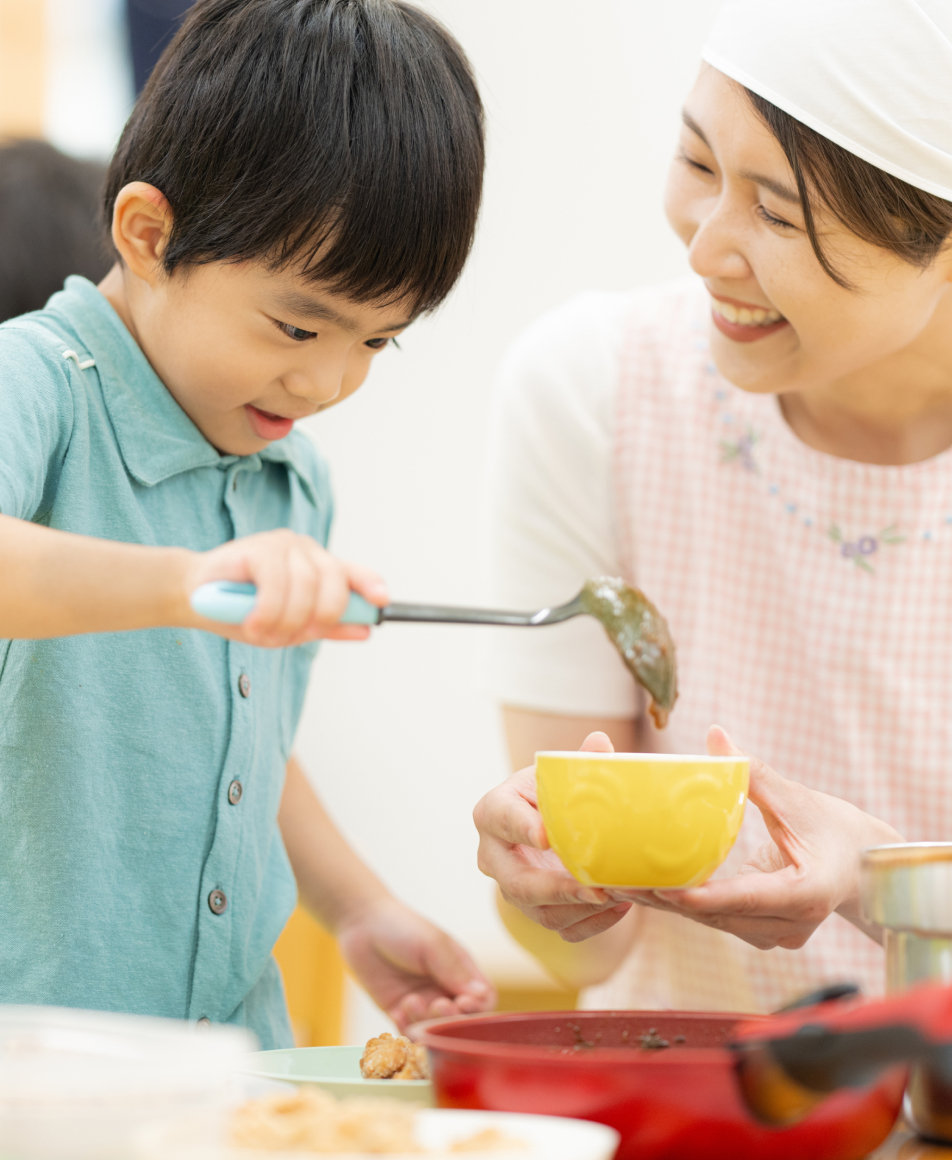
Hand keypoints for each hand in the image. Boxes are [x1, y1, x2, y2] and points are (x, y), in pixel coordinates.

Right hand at [182, 529, 387, 647]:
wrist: (193, 598)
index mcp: (318, 569)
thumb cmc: (242, 611)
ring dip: (285, 621)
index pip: (353, 573)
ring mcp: (284, 545)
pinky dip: (267, 612)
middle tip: (288, 637)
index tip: (381, 602)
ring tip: (260, 632)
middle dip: (318, 618)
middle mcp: (307, 551)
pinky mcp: (259, 547)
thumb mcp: (289, 627)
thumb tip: (366, 630)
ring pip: (306, 588)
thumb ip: (326, 627)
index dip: (370, 585)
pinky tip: (251, 623)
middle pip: (334, 583)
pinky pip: (278, 585)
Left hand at [335, 897, 495, 1030]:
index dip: (478, 1008)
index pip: (482, 999)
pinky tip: (398, 1010)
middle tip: (437, 1004)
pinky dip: (406, 1027)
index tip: (463, 1002)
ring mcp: (422, 1002)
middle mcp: (444, 989)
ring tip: (411, 1002)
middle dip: (450, 1019)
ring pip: (434, 1030)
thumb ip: (455, 971)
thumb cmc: (403, 928)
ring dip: (426, 1022)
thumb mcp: (433, 945)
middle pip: (460, 1021)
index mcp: (460, 970)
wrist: (362, 925)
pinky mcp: (398, 1012)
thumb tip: (482, 997)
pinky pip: (408, 1032)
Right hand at [474, 732, 632, 942]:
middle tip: (595, 888)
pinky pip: (564, 931)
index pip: (502, 819)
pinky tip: (622, 906)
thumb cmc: (549, 794)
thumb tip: (601, 743)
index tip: (546, 835)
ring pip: (542, 913)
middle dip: (558, 888)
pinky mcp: (535, 914)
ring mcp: (512, 891)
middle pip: (519, 882)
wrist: (545, 826)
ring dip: (583, 909)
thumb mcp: (557, 775)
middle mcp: (493, 857)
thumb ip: (580, 762)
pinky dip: (595, 923)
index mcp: (492, 812)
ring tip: (621, 896)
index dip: (522, 827)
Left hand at [610, 726, 903, 949]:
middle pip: (719, 914)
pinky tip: (646, 889)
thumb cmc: (834, 827)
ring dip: (669, 905)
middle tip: (619, 880)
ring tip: (619, 885)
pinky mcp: (764, 934)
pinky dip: (685, 905)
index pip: (745, 898)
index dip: (702, 896)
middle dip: (668, 899)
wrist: (865, 866)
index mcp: (806, 893)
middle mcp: (790, 924)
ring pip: (713, 922)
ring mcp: (778, 935)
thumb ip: (755, 773)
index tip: (662, 888)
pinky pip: (717, 920)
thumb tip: (715, 734)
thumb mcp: (797, 798)